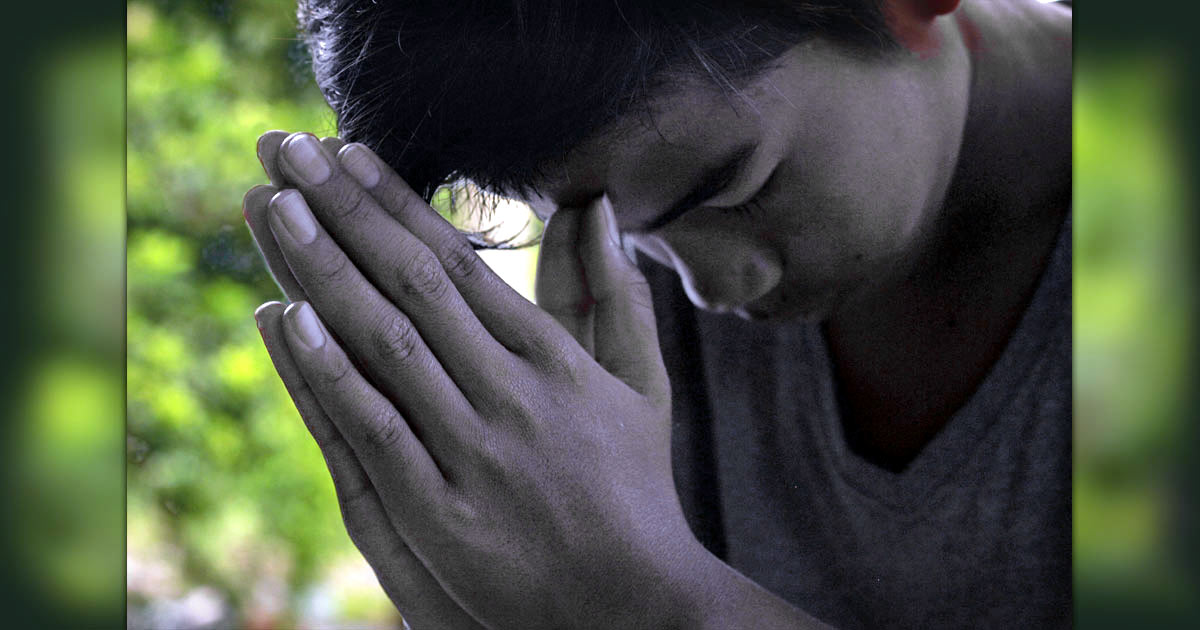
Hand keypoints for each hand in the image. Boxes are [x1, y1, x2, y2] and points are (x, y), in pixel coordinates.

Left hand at [246, 132, 706, 628]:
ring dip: (324, 271)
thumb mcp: (641, 384)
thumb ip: (615, 296)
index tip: (348, 154)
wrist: (637, 600)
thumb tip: (598, 209)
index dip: (397, 203)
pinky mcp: (446, 514)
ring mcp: (478, 452)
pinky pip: (380, 430)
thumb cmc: (635, 487)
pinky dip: (332, 373)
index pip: (459, 262)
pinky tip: (287, 318)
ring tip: (275, 208)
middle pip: (413, 284)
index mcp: (555, 358)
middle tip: (290, 151)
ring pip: (387, 343)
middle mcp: (513, 393)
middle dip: (345, 211)